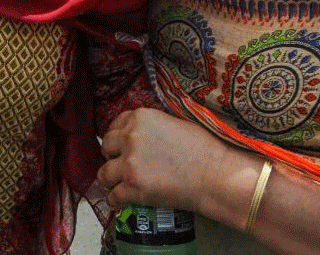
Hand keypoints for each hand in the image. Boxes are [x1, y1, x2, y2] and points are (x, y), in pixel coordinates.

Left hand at [97, 108, 230, 212]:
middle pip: (106, 147)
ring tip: (117, 184)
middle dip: (112, 156)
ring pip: (103, 173)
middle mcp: (130, 138)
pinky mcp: (134, 188)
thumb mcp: (172, 123)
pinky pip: (113, 196)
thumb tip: (136, 135)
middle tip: (121, 165)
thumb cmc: (203, 149)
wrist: (215, 175)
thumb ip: (149, 127)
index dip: (117, 138)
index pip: (114, 126)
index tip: (119, 146)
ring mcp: (130, 164)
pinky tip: (120, 201)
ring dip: (110, 179)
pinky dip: (115, 200)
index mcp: (139, 118)